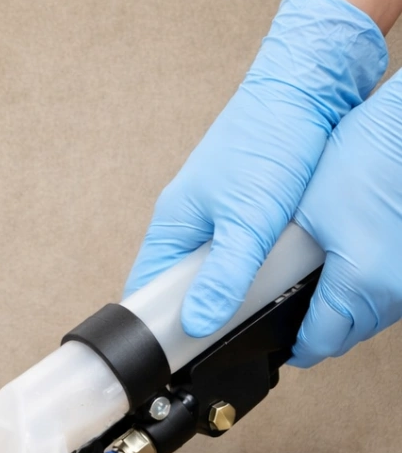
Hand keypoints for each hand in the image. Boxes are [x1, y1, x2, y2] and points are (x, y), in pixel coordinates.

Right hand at [124, 0, 386, 336]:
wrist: (307, 90)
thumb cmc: (270, 139)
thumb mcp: (247, 219)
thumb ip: (224, 275)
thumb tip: (197, 323)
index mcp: (171, 226)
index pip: (145, 294)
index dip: (150, 331)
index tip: (164, 363)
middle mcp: (188, 223)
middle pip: (178, 289)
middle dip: (194, 319)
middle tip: (215, 348)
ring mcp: (217, 216)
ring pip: (212, 274)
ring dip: (226, 296)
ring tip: (246, 318)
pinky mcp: (247, 210)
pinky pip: (238, 256)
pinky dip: (250, 274)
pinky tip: (270, 282)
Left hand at [291, 68, 401, 366]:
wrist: (399, 133)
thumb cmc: (361, 162)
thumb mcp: (302, 218)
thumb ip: (274, 270)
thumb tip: (235, 299)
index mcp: (358, 287)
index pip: (319, 344)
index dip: (293, 348)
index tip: (278, 346)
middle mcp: (392, 295)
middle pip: (345, 336)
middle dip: (317, 330)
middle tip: (289, 315)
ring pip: (369, 319)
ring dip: (344, 312)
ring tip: (318, 288)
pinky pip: (388, 298)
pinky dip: (367, 294)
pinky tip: (350, 268)